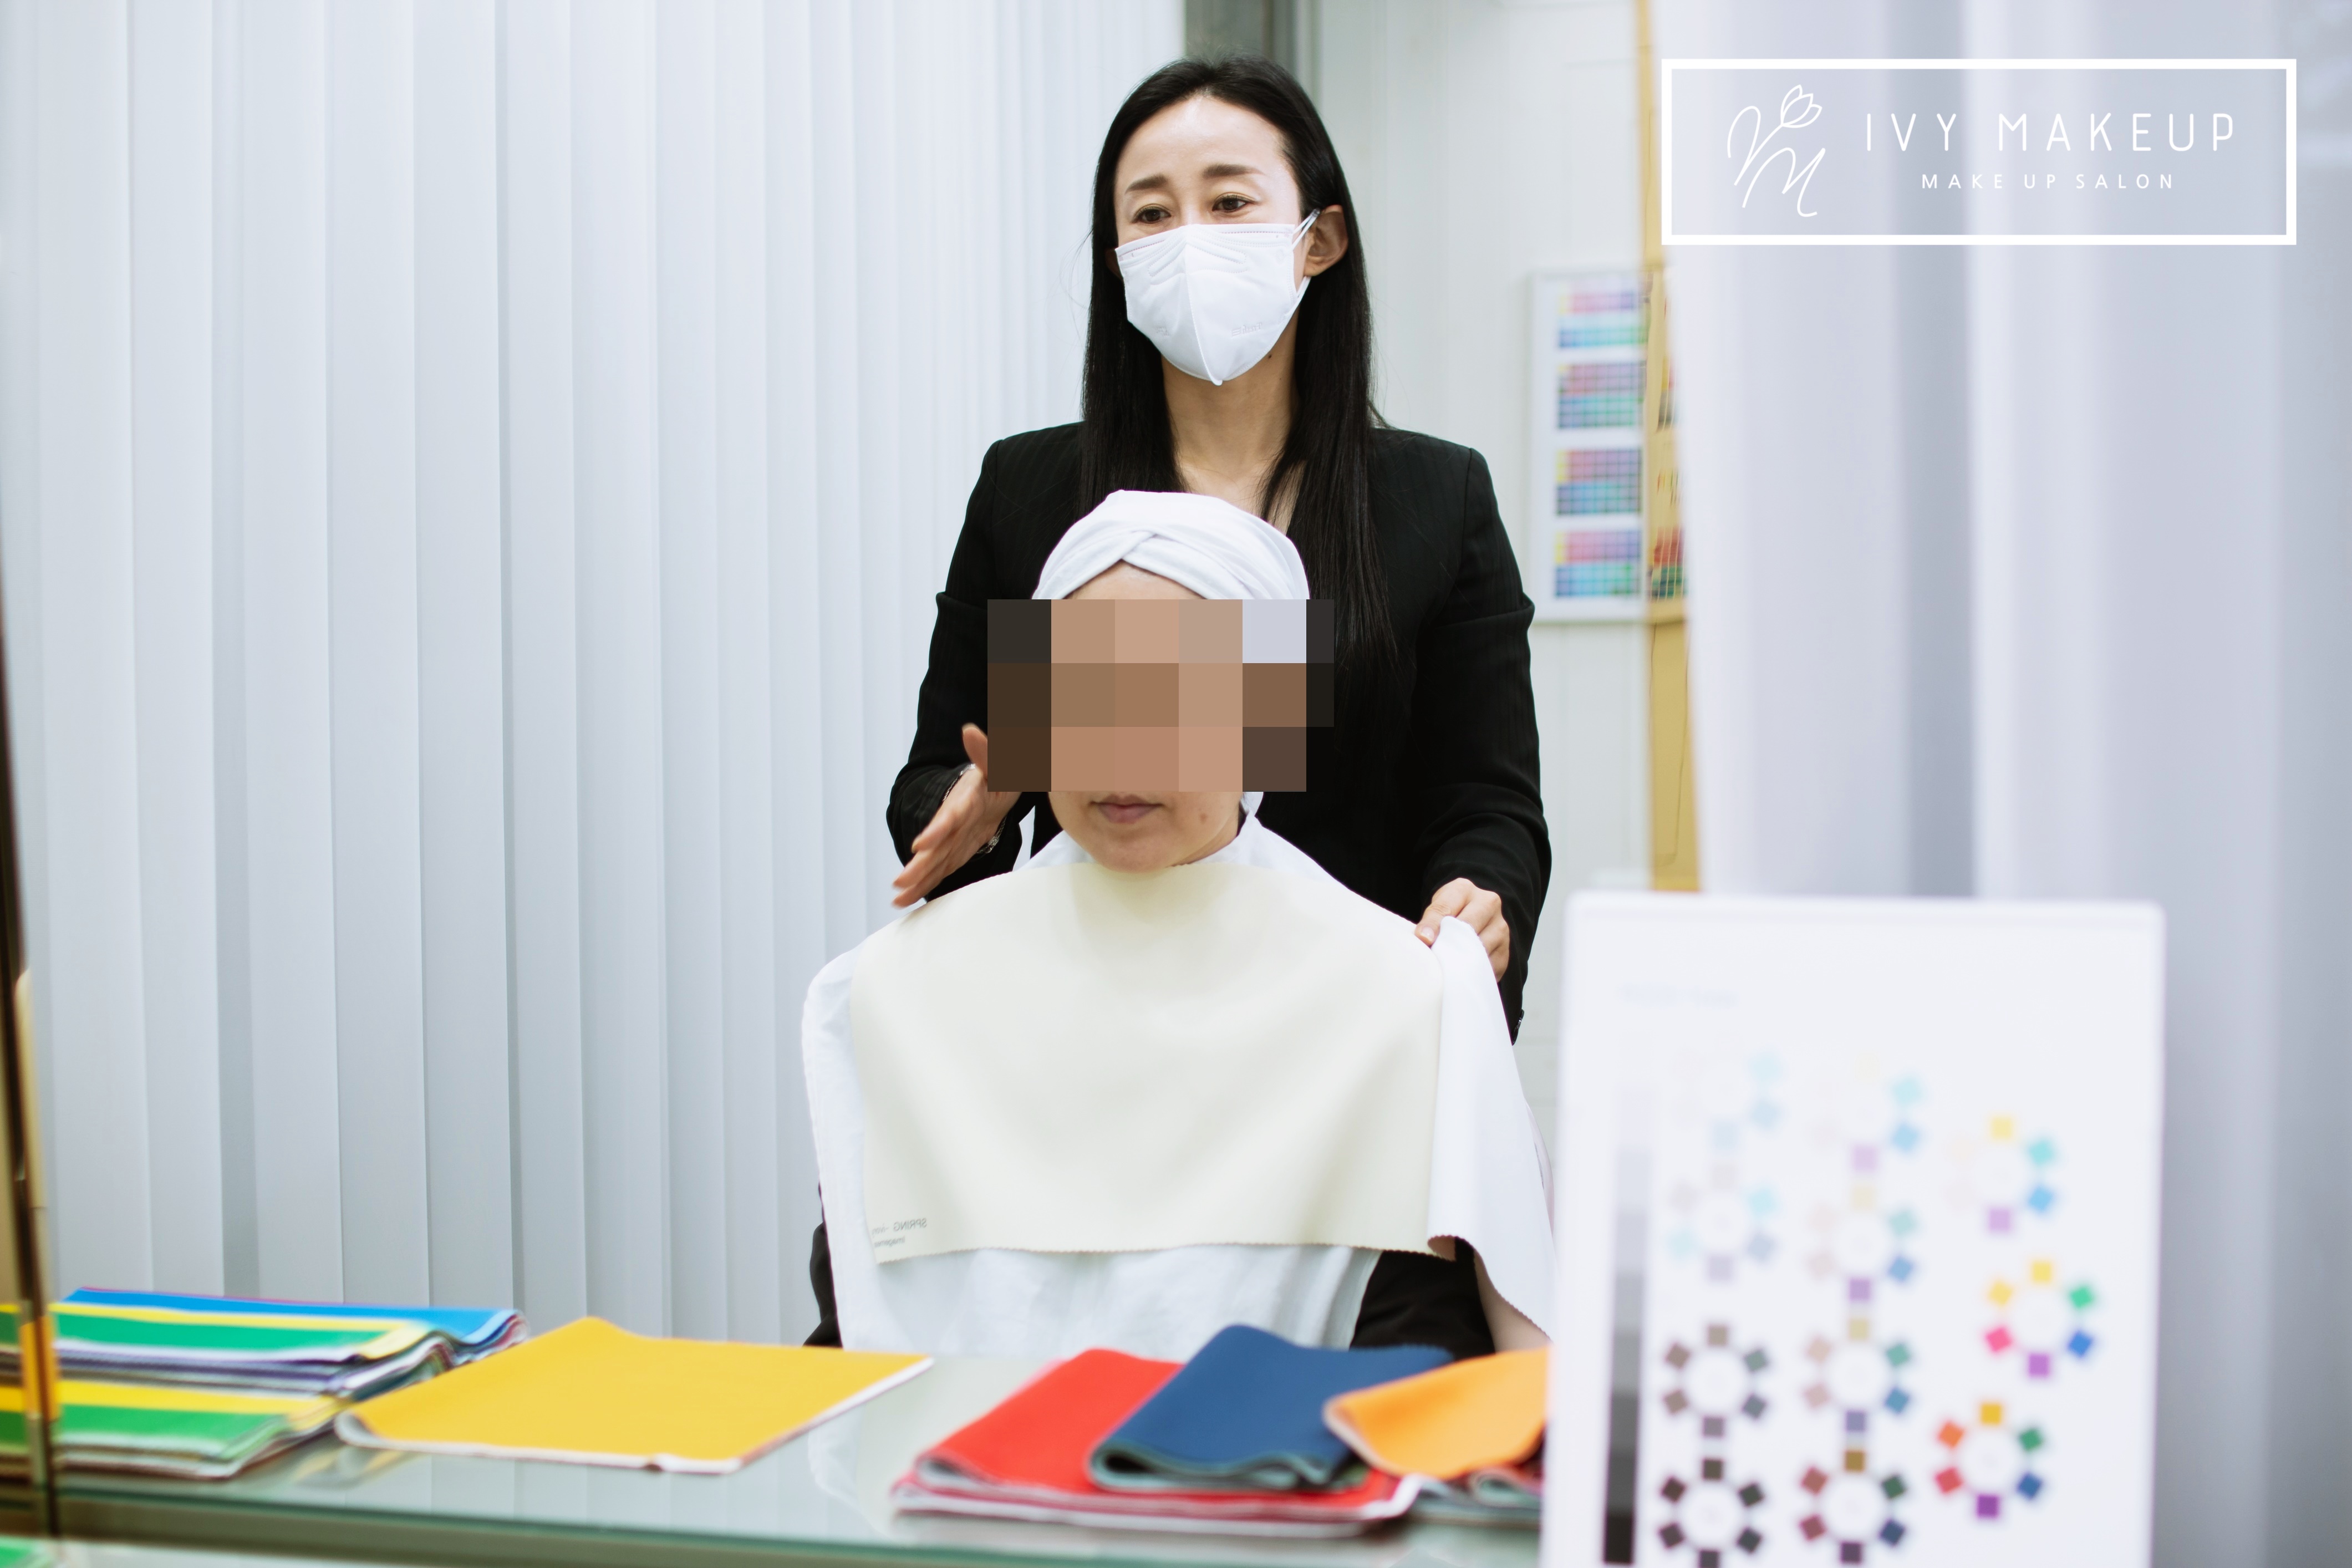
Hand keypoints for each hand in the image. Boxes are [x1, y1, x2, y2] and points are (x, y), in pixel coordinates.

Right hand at [890, 725, 1020, 907]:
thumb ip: (987, 751)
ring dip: (916, 879)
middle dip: (918, 864)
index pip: (949, 816)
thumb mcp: (1000, 761)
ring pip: (934, 861)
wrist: (999, 785)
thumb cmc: (1001, 772)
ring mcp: (953, 837)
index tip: (920, 845)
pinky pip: (940, 870)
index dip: (935, 830)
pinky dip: (924, 884)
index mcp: (965, 799)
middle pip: (935, 845)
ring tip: (896, 896)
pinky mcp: (956, 851)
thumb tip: (970, 731)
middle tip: (899, 881)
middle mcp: (954, 820)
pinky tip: (905, 899)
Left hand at [1415, 877, 1508, 978]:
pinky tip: (1463, 973)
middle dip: (1448, 945)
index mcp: (1464, 890)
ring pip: (1479, 949)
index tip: (1424, 940)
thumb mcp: (1436, 908)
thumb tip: (1424, 938)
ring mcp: (1500, 927)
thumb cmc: (1450, 913)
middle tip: (1436, 957)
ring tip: (1448, 967)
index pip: (1445, 908)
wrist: (1472, 917)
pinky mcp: (1505, 950)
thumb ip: (1430, 920)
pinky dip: (1474, 972)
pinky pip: (1488, 966)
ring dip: (1461, 961)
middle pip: (1466, 929)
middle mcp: (1488, 903)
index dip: (1432, 925)